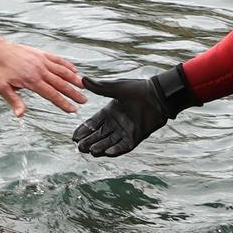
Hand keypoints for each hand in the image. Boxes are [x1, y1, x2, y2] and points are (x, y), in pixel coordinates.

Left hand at [0, 41, 84, 116]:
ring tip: (84, 86)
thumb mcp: (2, 88)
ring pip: (62, 71)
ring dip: (74, 79)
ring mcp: (41, 60)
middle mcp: (39, 70)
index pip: (52, 94)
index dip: (63, 103)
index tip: (73, 110)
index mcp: (31, 80)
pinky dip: (67, 65)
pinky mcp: (40, 54)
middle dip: (74, 93)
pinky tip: (74, 70)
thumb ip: (14, 101)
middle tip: (84, 101)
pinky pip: (57, 60)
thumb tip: (21, 115)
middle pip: (61, 84)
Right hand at [71, 67, 196, 156]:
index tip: (74, 137)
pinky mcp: (135, 137)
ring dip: (99, 147)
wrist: (157, 96)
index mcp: (109, 112)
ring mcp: (125, 131)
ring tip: (89, 150)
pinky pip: (123, 146)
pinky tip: (107, 152)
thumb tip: (82, 79)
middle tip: (79, 146)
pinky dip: (116, 150)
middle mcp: (115, 123)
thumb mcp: (115, 88)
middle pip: (98, 136)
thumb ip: (99, 87)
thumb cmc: (138, 89)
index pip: (92, 124)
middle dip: (88, 142)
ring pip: (108, 143)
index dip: (83, 131)